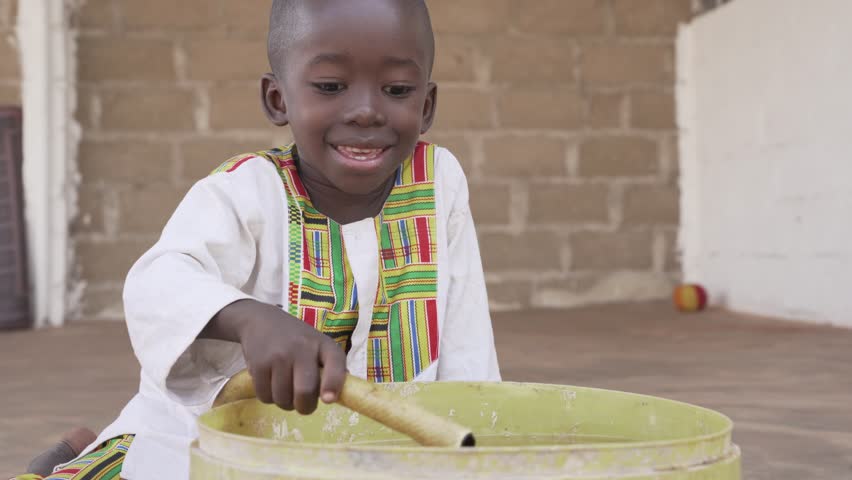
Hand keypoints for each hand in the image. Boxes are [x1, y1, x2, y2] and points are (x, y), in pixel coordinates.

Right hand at [205, 299, 346, 413]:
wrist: (260, 321)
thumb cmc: (296, 339)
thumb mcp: (317, 345)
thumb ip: (330, 367)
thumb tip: (342, 394)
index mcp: (323, 344)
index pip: (335, 364)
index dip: (333, 384)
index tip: (328, 400)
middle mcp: (302, 348)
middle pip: (305, 391)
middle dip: (305, 407)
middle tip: (302, 404)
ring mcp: (279, 356)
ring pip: (283, 399)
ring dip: (284, 403)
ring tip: (285, 389)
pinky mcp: (259, 364)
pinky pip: (265, 396)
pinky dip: (268, 397)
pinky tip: (270, 383)